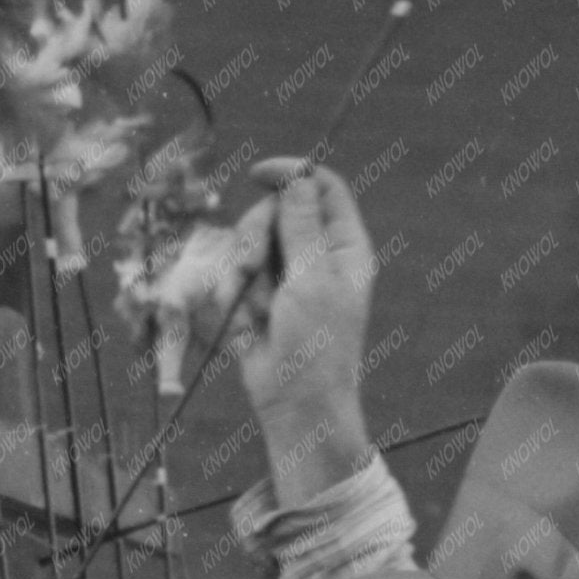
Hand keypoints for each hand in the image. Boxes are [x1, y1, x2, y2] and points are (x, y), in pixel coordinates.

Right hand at [229, 160, 374, 507]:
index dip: (291, 174)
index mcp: (344, 245)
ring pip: (249, 244)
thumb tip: (298, 176)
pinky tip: (247, 326)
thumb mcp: (311, 278)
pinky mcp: (260, 299)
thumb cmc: (316, 345)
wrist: (295, 405)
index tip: (257, 176)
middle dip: (256, 237)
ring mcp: (287, 277)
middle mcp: (317, 255)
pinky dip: (235, 299)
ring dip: (243, 275)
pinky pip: (236, 276)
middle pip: (275, 211)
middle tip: (252, 266)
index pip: (321, 186)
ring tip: (254, 310)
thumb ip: (301, 224)